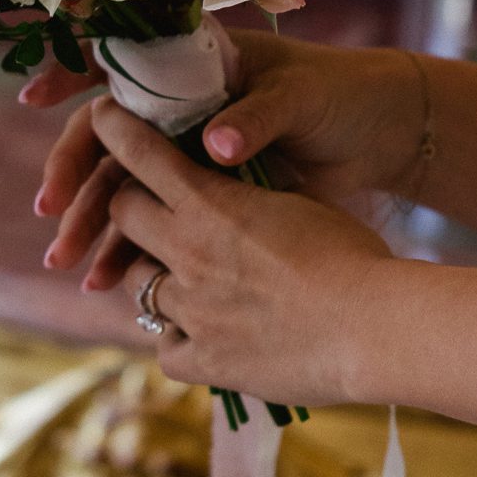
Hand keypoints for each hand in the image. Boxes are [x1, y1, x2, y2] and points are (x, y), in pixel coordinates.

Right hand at [26, 30, 424, 282]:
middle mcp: (182, 115)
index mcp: (195, 73)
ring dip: (95, 228)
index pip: (120, 72)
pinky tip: (111, 282)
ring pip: (126, 195)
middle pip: (109, 146)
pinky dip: (133, 255)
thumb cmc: (342, 98)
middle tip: (52, 217)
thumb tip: (214, 144)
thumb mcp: (302, 98)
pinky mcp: (213, 204)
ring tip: (72, 266)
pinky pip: (160, 230)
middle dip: (73, 180)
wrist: (388, 137)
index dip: (72, 79)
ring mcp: (193, 160)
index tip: (35, 98)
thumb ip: (255, 118)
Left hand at [92, 97, 392, 405]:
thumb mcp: (300, 205)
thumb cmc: (354, 255)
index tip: (100, 116)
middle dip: (131, 206)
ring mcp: (192, 310)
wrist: (375, 325)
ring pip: (138, 285)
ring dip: (156, 276)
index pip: (140, 154)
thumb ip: (254, 196)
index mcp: (211, 204)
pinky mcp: (205, 361)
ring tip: (187, 279)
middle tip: (149, 208)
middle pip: (124, 214)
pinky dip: (180, 340)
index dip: (115, 130)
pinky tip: (204, 336)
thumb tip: (239, 190)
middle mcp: (188, 253)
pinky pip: (166, 348)